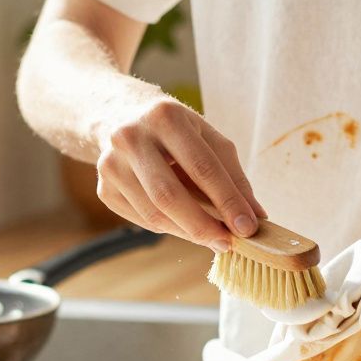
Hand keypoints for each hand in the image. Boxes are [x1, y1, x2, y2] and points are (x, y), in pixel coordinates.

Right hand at [94, 100, 265, 251]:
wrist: (120, 117)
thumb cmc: (175, 130)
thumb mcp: (208, 138)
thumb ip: (234, 176)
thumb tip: (256, 216)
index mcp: (164, 116)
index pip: (201, 167)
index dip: (227, 201)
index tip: (249, 228)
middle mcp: (131, 137)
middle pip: (169, 195)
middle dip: (203, 226)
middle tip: (228, 244)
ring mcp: (111, 164)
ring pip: (154, 213)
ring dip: (188, 232)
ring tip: (212, 237)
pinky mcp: (104, 189)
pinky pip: (142, 220)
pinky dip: (169, 228)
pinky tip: (184, 223)